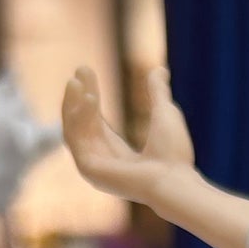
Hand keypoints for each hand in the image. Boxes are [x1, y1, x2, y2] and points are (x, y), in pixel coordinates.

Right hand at [62, 64, 192, 200]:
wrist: (174, 179)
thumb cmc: (174, 155)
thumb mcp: (164, 113)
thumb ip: (158, 92)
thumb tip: (159, 70)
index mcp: (120, 155)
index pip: (97, 123)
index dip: (91, 97)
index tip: (86, 72)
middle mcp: (105, 163)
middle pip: (83, 125)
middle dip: (80, 97)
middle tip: (81, 68)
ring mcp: (95, 169)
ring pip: (75, 131)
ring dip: (74, 104)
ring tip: (77, 80)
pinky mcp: (89, 171)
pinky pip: (76, 140)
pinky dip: (78, 118)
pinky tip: (88, 98)